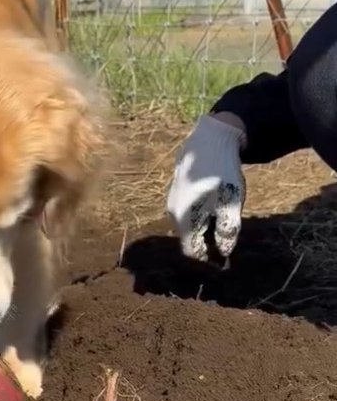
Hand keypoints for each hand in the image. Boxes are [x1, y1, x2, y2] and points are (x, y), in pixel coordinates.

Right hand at [166, 113, 245, 260]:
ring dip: (202, 228)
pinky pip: (186, 212)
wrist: (208, 142)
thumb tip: (224, 252)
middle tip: (225, 239)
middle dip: (205, 243)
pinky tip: (212, 205)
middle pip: (188, 238)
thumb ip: (227, 231)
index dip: (207, 258)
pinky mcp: (174, 191)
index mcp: (185, 221)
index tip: (224, 258)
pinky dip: (198, 216)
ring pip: (187, 225)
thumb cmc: (221, 174)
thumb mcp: (230, 203)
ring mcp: (171, 201)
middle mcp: (173, 214)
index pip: (191, 251)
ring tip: (220, 220)